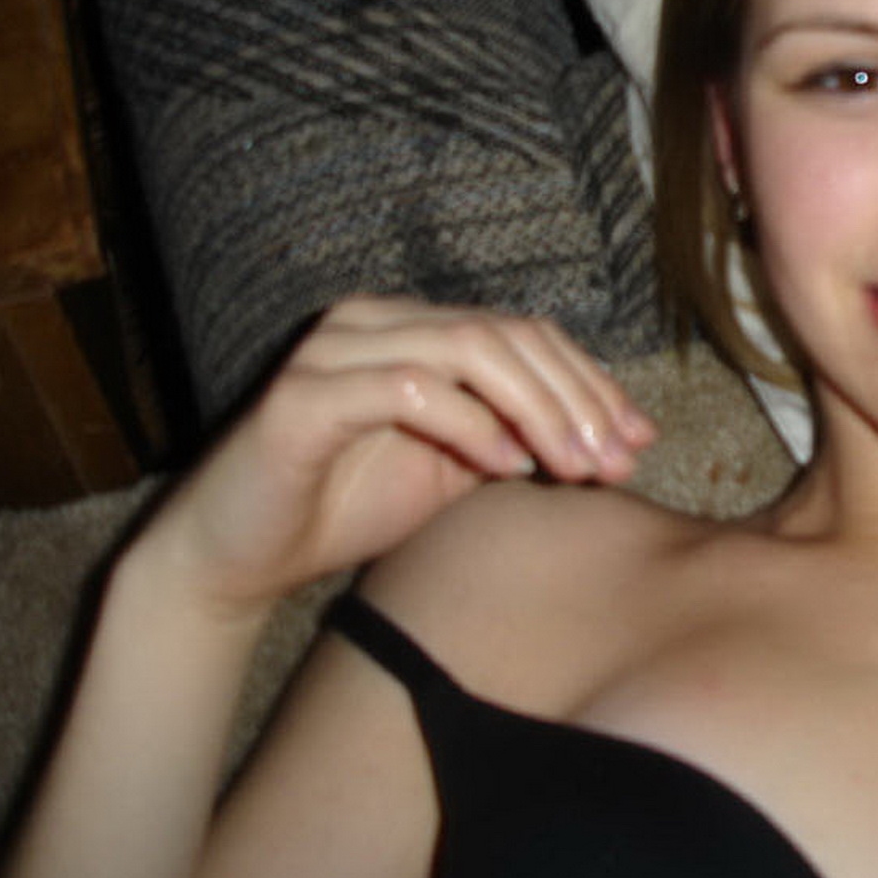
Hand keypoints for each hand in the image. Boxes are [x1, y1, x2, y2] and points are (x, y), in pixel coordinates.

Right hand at [150, 296, 656, 618]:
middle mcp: (377, 320)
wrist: (237, 557)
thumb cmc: (346, 507)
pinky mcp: (302, 395)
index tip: (639, 442)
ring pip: (467, 348)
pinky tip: (505, 466)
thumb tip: (616, 438)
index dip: (591, 383)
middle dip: (577, 399)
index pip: (527, 334)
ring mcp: (336, 350)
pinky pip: (407, 388)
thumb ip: (520, 440)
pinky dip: (468, 423)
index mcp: (416, 328)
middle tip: (616, 463)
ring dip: (536, 408)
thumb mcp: (455, 471)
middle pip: (508, 334)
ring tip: (574, 468)